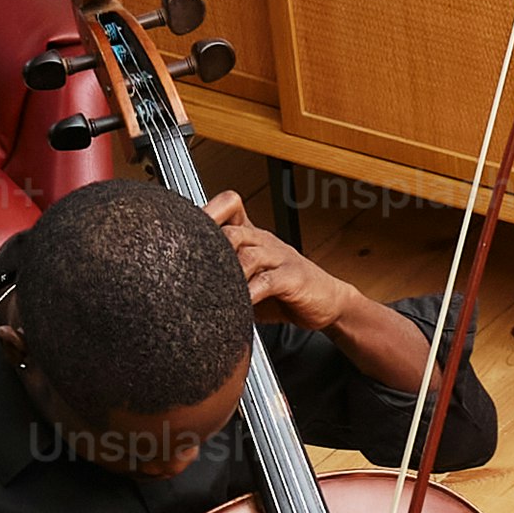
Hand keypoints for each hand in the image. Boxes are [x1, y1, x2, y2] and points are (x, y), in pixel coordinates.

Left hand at [197, 188, 360, 332]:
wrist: (329, 302)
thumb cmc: (285, 292)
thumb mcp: (250, 283)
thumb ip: (224, 281)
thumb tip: (186, 290)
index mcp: (252, 237)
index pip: (229, 206)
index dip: (207, 213)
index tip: (184, 233)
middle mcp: (264, 241)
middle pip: (229, 232)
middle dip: (208, 251)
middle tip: (191, 275)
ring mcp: (280, 257)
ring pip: (246, 255)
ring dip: (228, 275)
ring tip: (214, 293)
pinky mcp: (293, 277)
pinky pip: (267, 281)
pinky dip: (249, 294)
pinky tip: (239, 306)